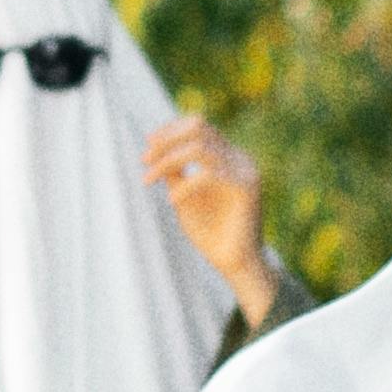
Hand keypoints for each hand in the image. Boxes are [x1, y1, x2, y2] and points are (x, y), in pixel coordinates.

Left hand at [144, 114, 273, 317]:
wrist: (234, 264)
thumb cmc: (210, 233)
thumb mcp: (184, 196)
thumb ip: (176, 172)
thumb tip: (156, 148)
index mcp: (228, 157)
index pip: (200, 127)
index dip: (171, 130)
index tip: (148, 144)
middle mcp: (239, 159)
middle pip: (200, 128)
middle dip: (167, 140)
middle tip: (145, 159)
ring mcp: (245, 171)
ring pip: (200, 148)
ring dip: (169, 160)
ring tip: (150, 177)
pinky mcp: (246, 188)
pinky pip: (208, 174)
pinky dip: (185, 186)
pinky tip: (173, 201)